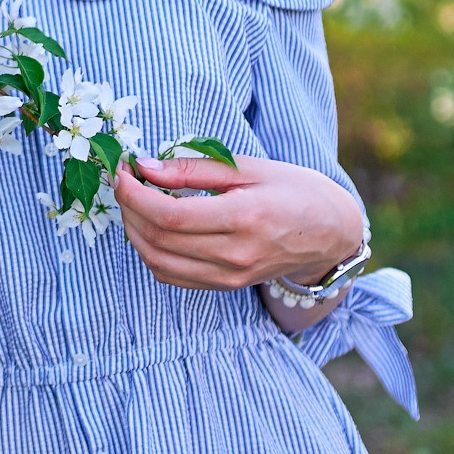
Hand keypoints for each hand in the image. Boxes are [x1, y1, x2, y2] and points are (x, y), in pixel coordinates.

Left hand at [113, 154, 364, 292]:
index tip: (123, 170)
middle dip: (128, 209)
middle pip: (158, 239)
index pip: (170, 214)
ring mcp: (230, 276)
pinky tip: (153, 227)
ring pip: (158, 262)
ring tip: (134, 203)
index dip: (134, 194)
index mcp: (244, 218)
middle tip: (124, 181)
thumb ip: (194, 169)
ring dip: (134, 232)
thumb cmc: (293, 190)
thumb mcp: (248, 167)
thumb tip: (145, 167)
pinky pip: (172, 276)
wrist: (331, 233)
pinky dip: (151, 252)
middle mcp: (235, 254)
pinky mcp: (226, 287)